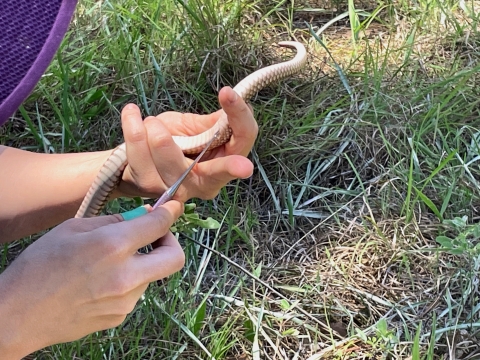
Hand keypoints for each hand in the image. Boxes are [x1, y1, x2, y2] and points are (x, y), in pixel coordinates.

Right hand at [0, 202, 183, 358]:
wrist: (18, 315)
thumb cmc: (39, 267)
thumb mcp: (72, 229)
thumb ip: (114, 220)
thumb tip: (144, 215)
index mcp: (112, 246)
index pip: (159, 224)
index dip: (171, 212)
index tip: (173, 207)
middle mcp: (126, 275)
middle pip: (175, 258)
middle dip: (171, 241)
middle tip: (155, 236)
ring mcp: (125, 300)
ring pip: (153, 275)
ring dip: (144, 263)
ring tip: (110, 262)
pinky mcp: (120, 316)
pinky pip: (136, 292)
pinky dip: (129, 281)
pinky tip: (101, 281)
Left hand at [117, 86, 257, 200]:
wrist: (134, 161)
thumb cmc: (171, 141)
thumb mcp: (194, 128)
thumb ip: (211, 122)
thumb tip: (232, 100)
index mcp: (224, 161)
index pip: (243, 139)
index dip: (239, 116)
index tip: (228, 93)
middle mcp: (206, 182)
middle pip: (220, 172)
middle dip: (231, 168)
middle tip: (245, 168)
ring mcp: (179, 188)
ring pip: (171, 159)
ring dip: (156, 130)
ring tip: (151, 121)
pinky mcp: (150, 187)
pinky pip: (140, 153)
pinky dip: (133, 127)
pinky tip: (132, 114)